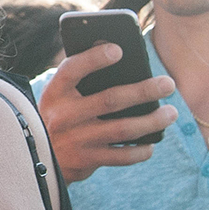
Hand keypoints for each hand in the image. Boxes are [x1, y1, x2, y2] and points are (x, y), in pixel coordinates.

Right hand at [40, 44, 179, 182]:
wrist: (36, 158)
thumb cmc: (58, 115)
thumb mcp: (58, 95)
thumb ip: (80, 77)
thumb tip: (114, 49)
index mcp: (55, 93)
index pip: (72, 70)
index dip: (94, 58)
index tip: (118, 49)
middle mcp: (64, 116)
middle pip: (110, 100)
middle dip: (143, 91)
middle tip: (168, 83)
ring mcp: (76, 140)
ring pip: (122, 130)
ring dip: (151, 121)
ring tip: (171, 113)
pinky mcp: (87, 160)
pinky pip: (120, 157)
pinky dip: (140, 151)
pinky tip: (151, 143)